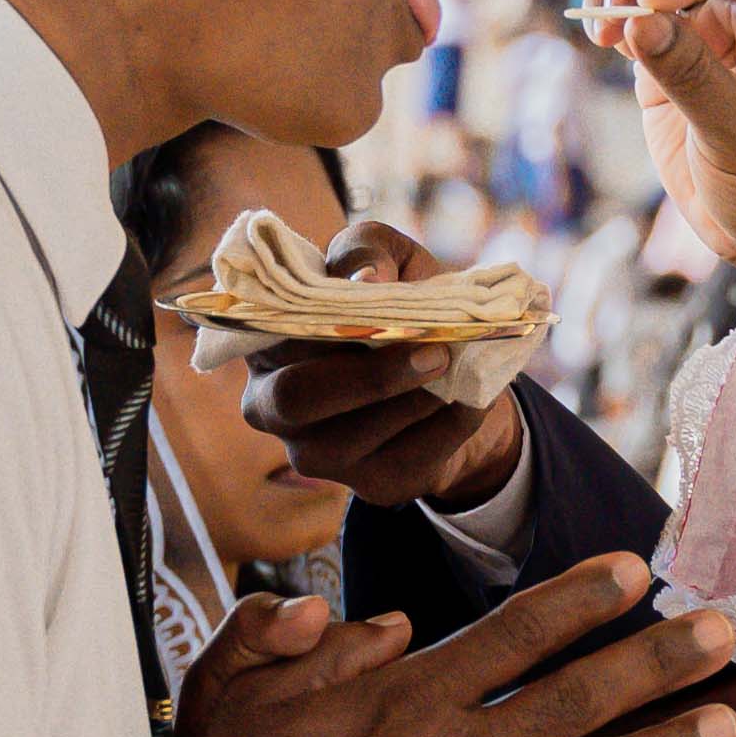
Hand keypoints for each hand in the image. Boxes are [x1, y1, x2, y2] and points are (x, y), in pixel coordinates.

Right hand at [165, 559, 735, 736]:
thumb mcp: (245, 695)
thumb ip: (309, 642)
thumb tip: (392, 622)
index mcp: (406, 701)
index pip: (512, 634)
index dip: (580, 598)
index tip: (636, 569)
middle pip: (575, 699)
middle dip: (656, 662)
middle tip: (724, 632)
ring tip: (730, 723)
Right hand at [233, 219, 529, 510]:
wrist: (456, 372)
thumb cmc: (404, 306)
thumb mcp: (389, 261)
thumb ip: (367, 251)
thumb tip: (366, 276)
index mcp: (265, 342)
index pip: (276, 334)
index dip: (325, 318)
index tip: (380, 291)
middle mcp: (271, 404)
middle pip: (297, 398)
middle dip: (368, 375)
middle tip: (435, 352)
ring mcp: (315, 454)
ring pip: (358, 434)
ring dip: (419, 397)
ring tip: (459, 366)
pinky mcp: (370, 485)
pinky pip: (411, 458)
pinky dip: (451, 423)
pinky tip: (470, 397)